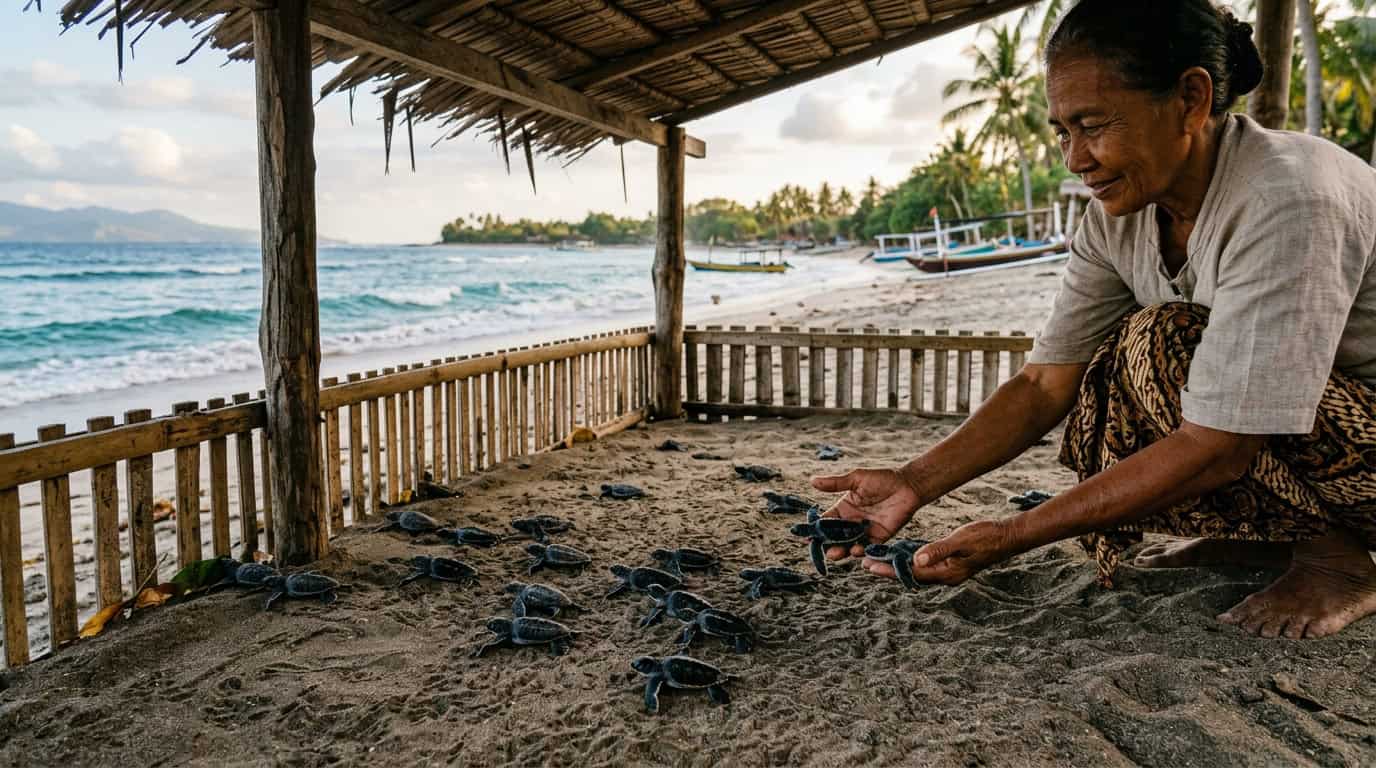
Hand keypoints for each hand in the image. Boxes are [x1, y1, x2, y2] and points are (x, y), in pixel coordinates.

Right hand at [810, 468, 922, 560]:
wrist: (907, 486)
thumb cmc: (881, 479)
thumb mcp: (856, 479)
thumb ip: (835, 483)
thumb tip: (812, 480)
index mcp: (843, 509)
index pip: (826, 522)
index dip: (816, 529)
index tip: (807, 537)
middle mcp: (851, 522)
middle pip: (835, 538)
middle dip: (828, 545)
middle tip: (824, 550)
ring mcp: (865, 531)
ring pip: (849, 545)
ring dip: (842, 551)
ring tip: (838, 552)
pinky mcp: (879, 538)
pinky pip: (868, 548)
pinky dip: (861, 551)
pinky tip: (857, 551)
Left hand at [864, 519, 1020, 585]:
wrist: (1007, 537)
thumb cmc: (986, 537)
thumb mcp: (961, 541)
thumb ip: (940, 550)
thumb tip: (917, 560)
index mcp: (947, 574)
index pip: (911, 574)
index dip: (890, 570)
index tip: (870, 566)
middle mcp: (946, 576)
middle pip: (911, 576)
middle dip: (889, 570)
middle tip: (865, 563)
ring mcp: (949, 571)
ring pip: (917, 571)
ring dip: (898, 566)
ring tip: (877, 559)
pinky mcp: (951, 564)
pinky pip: (926, 565)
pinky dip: (911, 560)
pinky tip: (901, 553)